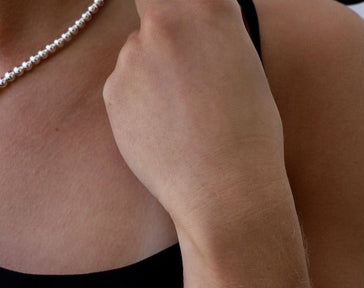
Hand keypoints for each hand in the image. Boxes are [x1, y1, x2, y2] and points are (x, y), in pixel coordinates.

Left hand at [103, 0, 287, 241]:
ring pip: (138, 54)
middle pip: (155, 14)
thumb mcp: (246, 68)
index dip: (175, 6)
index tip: (179, 21)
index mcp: (210, 9)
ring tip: (183, 121)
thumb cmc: (250, 139)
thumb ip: (213, 35)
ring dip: (153, 76)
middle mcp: (166, 23)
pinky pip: (125, 88)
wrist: (225, 193)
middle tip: (189, 85)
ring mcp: (133, 57)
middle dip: (166, 38)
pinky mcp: (113, 92)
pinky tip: (166, 136)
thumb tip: (190, 29)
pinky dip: (140, 107)